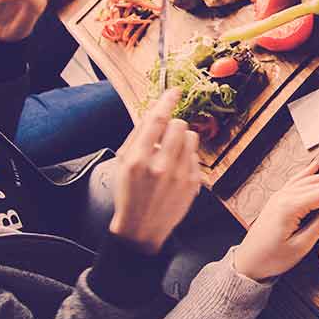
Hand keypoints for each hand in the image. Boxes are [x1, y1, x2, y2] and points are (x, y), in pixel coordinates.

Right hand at [109, 88, 201, 254]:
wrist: (141, 228)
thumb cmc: (129, 192)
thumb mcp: (123, 162)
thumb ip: (138, 133)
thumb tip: (154, 107)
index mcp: (138, 160)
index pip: (157, 120)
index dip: (167, 101)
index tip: (174, 90)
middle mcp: (160, 167)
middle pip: (178, 125)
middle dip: (172, 126)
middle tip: (164, 137)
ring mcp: (179, 176)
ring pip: (190, 137)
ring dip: (180, 140)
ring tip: (169, 155)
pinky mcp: (193, 183)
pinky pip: (196, 155)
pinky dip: (186, 158)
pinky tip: (174, 172)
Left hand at [234, 162, 318, 280]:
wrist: (247, 263)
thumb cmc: (273, 259)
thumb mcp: (301, 246)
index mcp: (290, 207)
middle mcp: (284, 196)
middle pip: (318, 185)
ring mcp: (279, 196)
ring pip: (308, 181)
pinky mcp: (277, 200)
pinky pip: (295, 182)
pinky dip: (307, 173)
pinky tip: (315, 167)